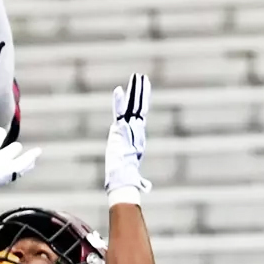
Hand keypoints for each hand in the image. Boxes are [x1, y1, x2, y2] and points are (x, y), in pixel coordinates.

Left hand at [104, 74, 151, 203]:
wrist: (123, 178)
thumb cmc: (127, 178)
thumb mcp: (133, 173)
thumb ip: (140, 179)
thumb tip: (144, 187)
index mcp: (137, 137)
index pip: (139, 116)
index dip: (140, 103)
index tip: (142, 92)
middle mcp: (135, 130)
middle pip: (138, 107)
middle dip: (141, 92)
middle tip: (142, 77)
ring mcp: (129, 129)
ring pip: (132, 106)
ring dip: (135, 90)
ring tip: (137, 76)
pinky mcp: (121, 130)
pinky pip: (119, 112)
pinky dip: (119, 101)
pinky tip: (118, 89)